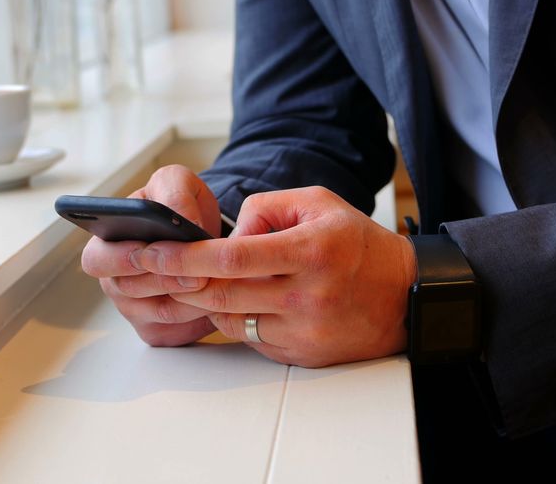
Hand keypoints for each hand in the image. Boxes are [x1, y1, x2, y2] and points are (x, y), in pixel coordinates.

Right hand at [81, 165, 222, 346]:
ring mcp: (134, 309)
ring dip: (191, 297)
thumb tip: (179, 217)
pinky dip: (201, 316)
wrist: (204, 233)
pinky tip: (218, 299)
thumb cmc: (181, 207)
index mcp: (106, 245)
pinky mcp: (158, 331)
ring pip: (162, 312)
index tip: (146, 252)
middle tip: (196, 272)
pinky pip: (179, 330)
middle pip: (130, 291)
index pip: (96, 260)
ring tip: (216, 279)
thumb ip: (174, 193)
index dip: (120, 259)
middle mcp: (115, 280)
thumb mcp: (177, 184)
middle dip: (165, 280)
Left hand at [133, 186, 417, 366]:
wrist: (404, 296)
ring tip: (195, 282)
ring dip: (204, 301)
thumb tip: (225, 233)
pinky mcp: (300, 353)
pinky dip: (234, 319)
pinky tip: (237, 301)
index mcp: (308, 251)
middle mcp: (305, 295)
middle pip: (220, 293)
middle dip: (177, 281)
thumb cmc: (357, 244)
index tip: (152, 251)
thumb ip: (265, 208)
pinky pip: (249, 339)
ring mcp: (302, 330)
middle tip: (151, 268)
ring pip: (228, 319)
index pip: (231, 257)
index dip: (184, 256)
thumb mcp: (318, 203)